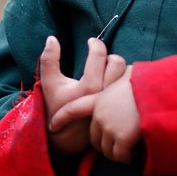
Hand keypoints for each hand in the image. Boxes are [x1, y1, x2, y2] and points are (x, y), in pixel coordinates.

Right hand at [39, 36, 126, 155]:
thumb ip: (48, 59)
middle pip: (116, 62)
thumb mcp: (48, 83)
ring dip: (117, 68)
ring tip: (105, 69)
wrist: (65, 137)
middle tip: (99, 58)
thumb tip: (51, 38)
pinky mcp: (119, 108)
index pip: (99, 55)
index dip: (95, 44)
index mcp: (88, 87)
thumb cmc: (56, 106)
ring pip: (125, 74)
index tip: (91, 42)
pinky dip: (122, 80)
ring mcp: (114, 102)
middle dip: (107, 56)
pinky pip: (128, 86)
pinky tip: (112, 81)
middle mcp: (104, 94)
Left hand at [50, 66, 140, 163]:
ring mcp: (109, 127)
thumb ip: (120, 82)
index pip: (74, 109)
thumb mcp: (129, 75)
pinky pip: (120, 156)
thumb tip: (124, 78)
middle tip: (118, 144)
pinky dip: (126, 157)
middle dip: (104, 143)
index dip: (62, 118)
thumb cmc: (148, 82)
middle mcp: (100, 113)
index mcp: (99, 97)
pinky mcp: (121, 138)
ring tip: (128, 150)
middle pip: (94, 137)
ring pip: (106, 149)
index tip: (53, 126)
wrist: (158, 91)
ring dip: (116, 152)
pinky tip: (134, 154)